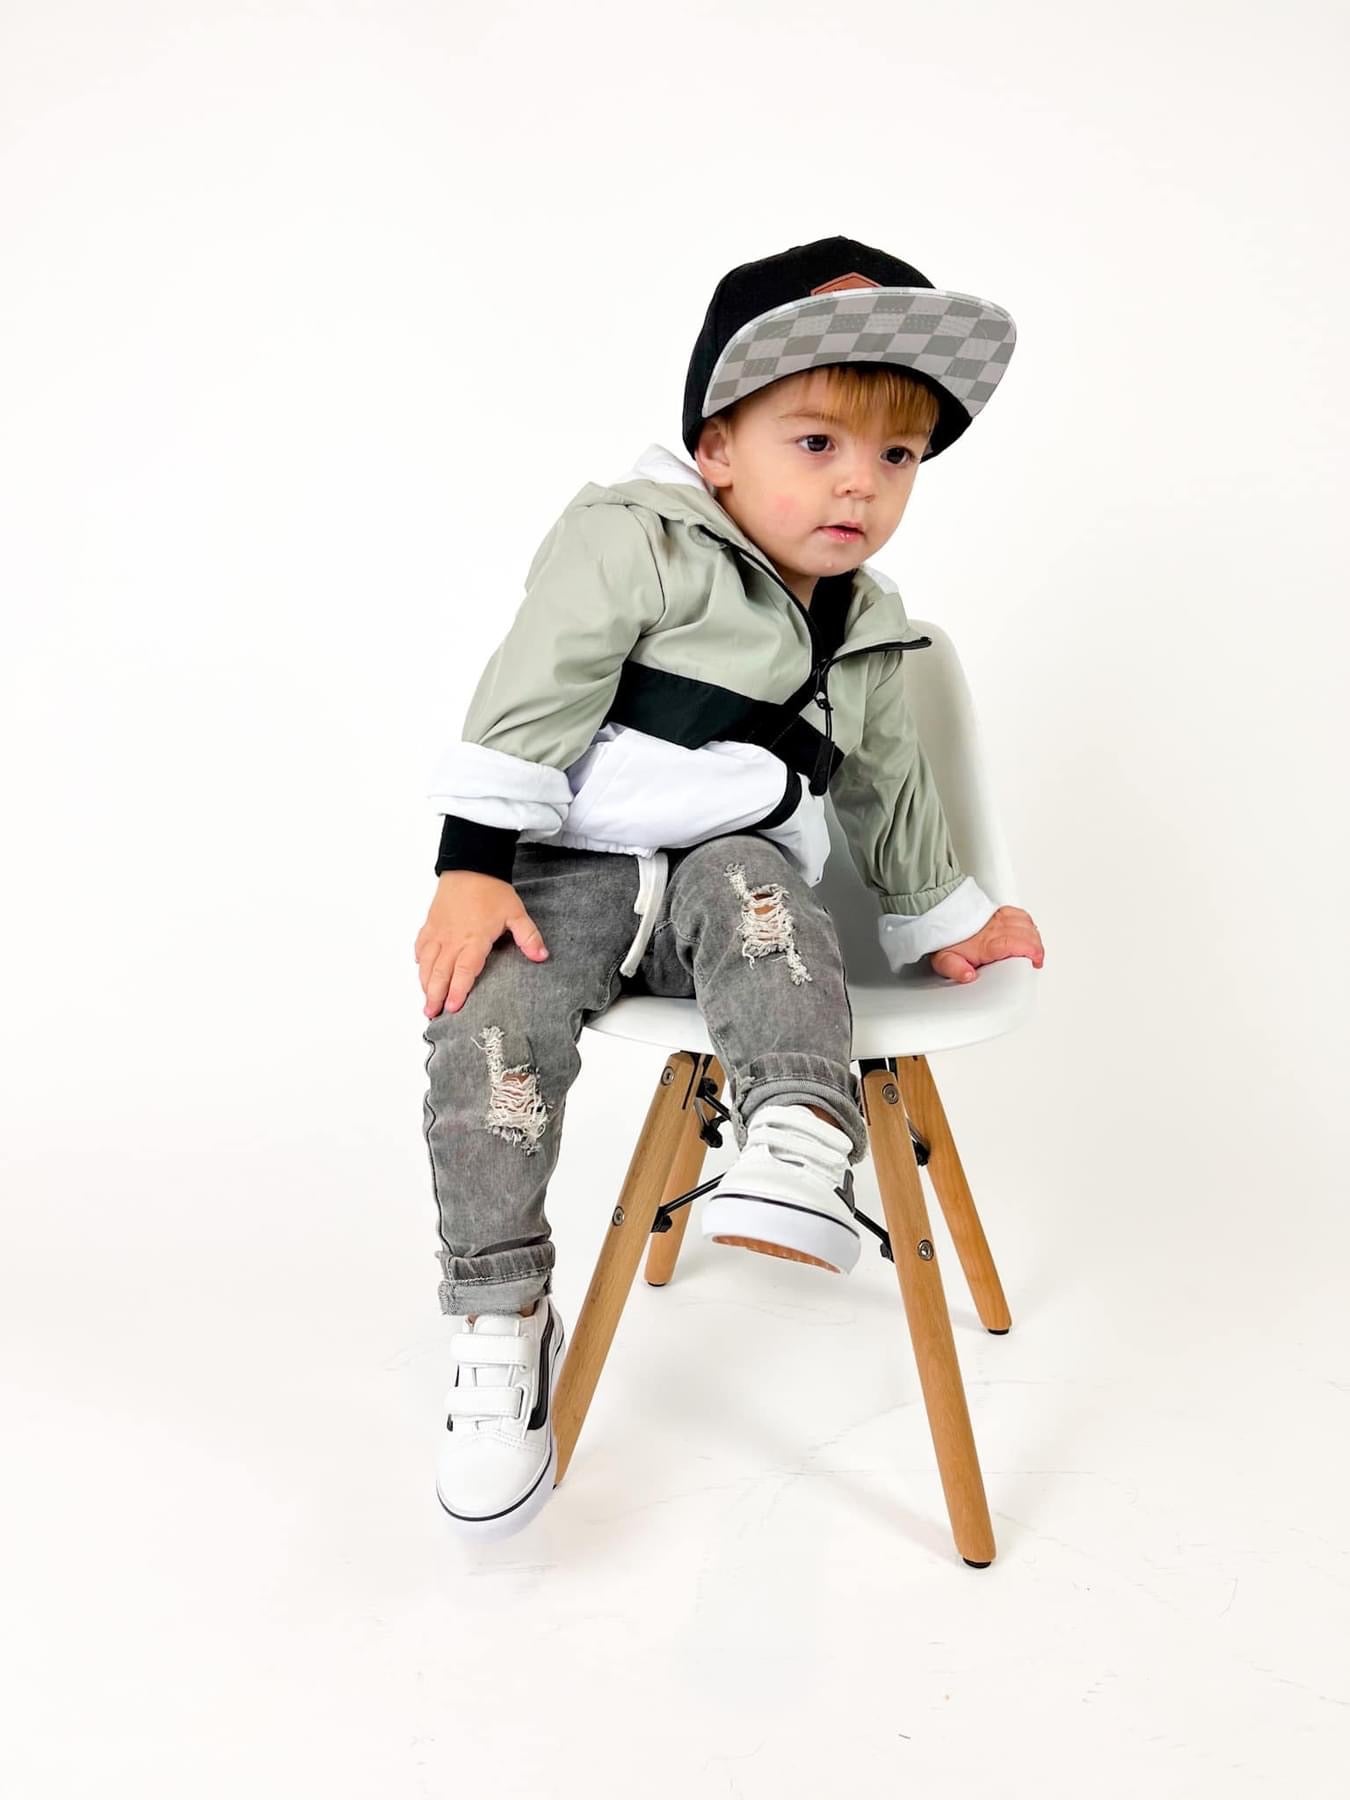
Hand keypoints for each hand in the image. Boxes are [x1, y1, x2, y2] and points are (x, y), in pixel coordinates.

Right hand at [415, 871, 549, 1018]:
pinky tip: (421, 969)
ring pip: (427, 963)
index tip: (453, 1008)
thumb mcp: (516, 913)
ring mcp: (438, 932)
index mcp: (474, 939)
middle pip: (440, 973)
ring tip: (426, 1001)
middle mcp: (452, 939)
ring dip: (425, 983)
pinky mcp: (430, 924)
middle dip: (435, 996)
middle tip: (432, 1014)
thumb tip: (542, 956)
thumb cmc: (492, 889)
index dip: (457, 991)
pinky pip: (421, 946)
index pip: (463, 971)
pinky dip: (420, 961)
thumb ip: (528, 937)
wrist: (470, 864)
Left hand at [928, 904, 1044, 983]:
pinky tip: (1028, 932)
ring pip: (1027, 923)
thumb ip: (956, 970)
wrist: (939, 915)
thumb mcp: (944, 960)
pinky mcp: (999, 911)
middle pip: (1028, 934)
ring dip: (1034, 937)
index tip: (1036, 961)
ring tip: (1033, 949)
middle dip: (1037, 948)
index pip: (1019, 943)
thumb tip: (968, 976)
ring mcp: (999, 917)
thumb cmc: (946, 940)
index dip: (1033, 952)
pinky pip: (1021, 914)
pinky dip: (1028, 924)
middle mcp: (996, 927)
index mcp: (988, 942)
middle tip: (1035, 960)